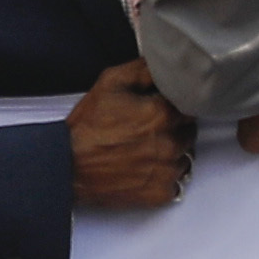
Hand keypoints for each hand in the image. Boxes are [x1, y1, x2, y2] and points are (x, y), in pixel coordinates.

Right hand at [67, 66, 191, 211]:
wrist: (68, 166)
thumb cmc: (87, 127)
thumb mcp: (111, 83)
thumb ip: (144, 70)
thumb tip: (166, 65)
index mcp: (161, 114)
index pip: (190, 105)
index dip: (174, 106)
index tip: (160, 109)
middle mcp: (169, 143)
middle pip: (189, 132)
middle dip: (174, 129)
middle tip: (148, 130)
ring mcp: (166, 170)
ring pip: (185, 157)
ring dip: (171, 153)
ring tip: (145, 150)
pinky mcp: (160, 193)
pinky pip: (175, 183)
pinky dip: (164, 177)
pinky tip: (145, 168)